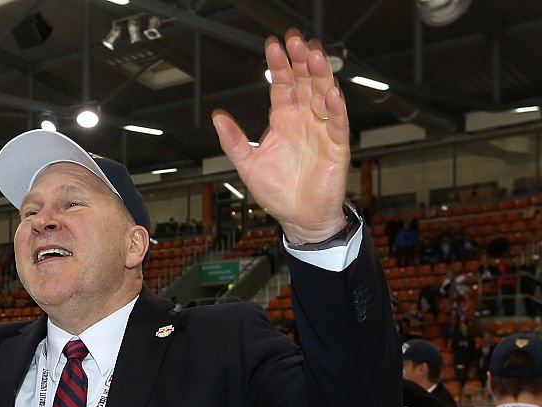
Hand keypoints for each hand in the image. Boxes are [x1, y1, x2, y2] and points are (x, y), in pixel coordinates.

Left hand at [212, 29, 349, 243]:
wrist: (299, 218)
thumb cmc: (277, 192)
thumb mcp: (248, 165)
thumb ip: (234, 140)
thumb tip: (217, 117)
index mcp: (282, 121)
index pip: (282, 85)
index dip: (279, 65)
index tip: (273, 46)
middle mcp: (303, 120)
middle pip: (304, 83)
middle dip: (300, 61)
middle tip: (295, 40)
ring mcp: (321, 131)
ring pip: (322, 96)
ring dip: (319, 75)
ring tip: (314, 55)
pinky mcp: (336, 146)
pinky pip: (337, 123)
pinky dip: (334, 108)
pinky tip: (330, 92)